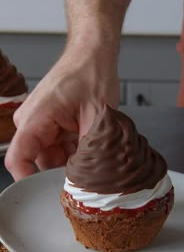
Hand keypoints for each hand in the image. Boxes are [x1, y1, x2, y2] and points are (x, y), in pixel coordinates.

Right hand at [5, 43, 119, 180]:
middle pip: (38, 164)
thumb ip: (89, 152)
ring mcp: (40, 125)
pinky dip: (74, 153)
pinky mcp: (49, 127)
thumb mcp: (97, 118)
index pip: (18, 159)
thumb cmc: (91, 74)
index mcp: (35, 117)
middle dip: (62, 173)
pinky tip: (89, 147)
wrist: (93, 56)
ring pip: (51, 160)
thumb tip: (87, 179)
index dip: (29, 182)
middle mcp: (31, 122)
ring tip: (92, 155)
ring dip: (71, 162)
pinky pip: (59, 151)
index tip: (47, 195)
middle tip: (86, 176)